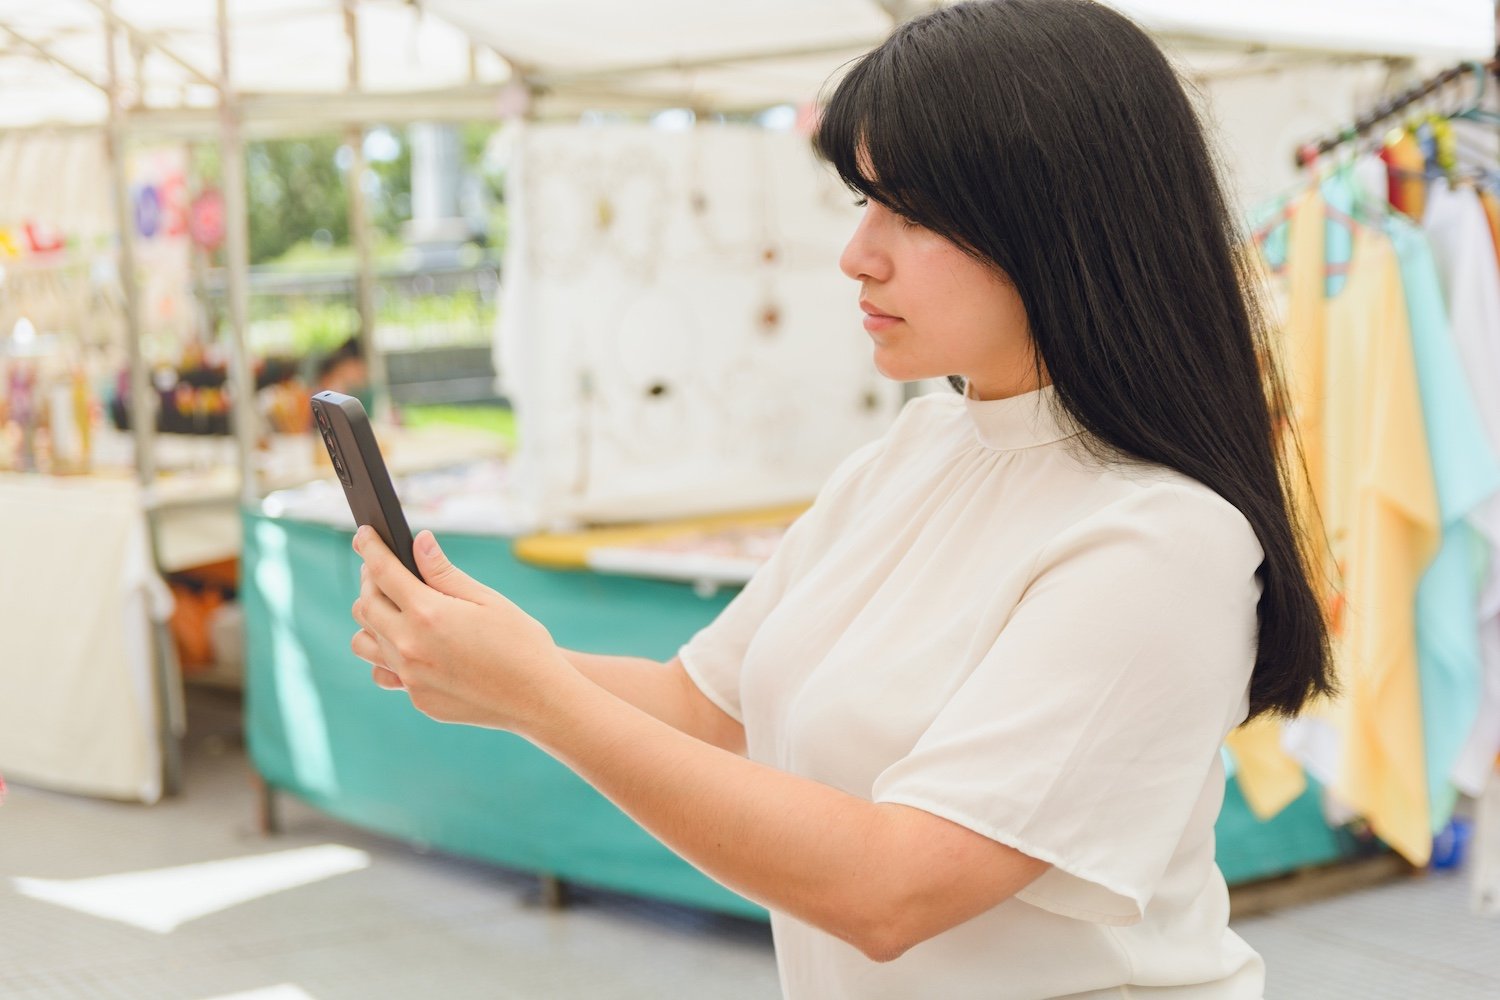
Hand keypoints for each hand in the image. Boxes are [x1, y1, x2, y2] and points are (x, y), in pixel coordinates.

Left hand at [350, 526, 577, 732]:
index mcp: (428, 614)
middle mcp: (409, 646)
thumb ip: (445, 573)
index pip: (384, 572)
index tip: (363, 534)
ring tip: (392, 609)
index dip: (370, 548)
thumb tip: (419, 543)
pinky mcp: (416, 698)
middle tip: (382, 570)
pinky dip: (387, 656)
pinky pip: (384, 672)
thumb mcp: (487, 599)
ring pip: (363, 642)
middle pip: (365, 605)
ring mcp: (409, 676)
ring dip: (371, 620)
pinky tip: (408, 647)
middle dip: (370, 581)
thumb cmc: (521, 644)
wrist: (537, 698)